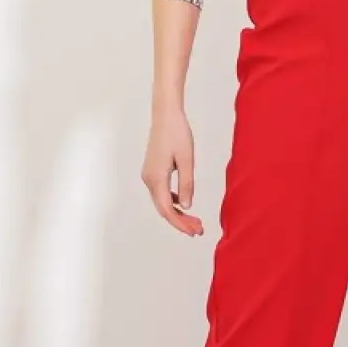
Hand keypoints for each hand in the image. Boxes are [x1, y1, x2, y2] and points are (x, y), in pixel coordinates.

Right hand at [141, 107, 203, 235]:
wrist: (165, 115)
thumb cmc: (177, 133)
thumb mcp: (187, 159)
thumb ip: (187, 184)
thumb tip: (186, 206)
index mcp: (156, 178)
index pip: (167, 210)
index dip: (180, 224)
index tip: (194, 231)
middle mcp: (149, 179)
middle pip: (163, 209)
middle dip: (180, 222)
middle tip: (198, 230)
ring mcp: (148, 175)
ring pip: (161, 202)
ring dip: (177, 213)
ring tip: (194, 220)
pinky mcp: (152, 171)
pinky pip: (161, 193)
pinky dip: (172, 201)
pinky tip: (184, 203)